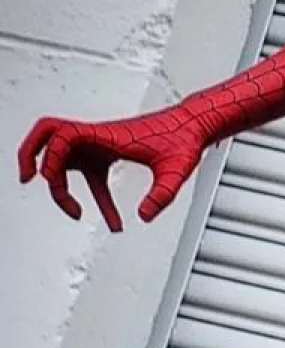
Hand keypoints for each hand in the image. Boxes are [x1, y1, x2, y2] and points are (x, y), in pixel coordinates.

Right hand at [17, 110, 207, 230]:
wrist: (194, 125)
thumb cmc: (185, 140)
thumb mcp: (177, 170)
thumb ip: (162, 194)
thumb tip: (143, 217)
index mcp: (107, 135)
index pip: (62, 135)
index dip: (50, 156)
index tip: (51, 180)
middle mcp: (98, 136)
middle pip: (48, 138)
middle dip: (31, 155)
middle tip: (27, 179)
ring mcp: (101, 144)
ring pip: (65, 158)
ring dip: (62, 183)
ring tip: (75, 212)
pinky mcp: (110, 153)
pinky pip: (91, 175)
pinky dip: (96, 197)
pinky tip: (114, 222)